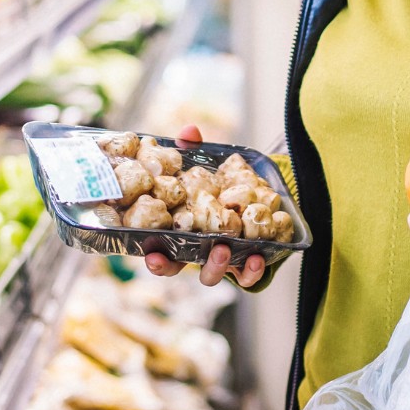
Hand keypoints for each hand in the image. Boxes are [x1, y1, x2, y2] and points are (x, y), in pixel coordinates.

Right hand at [142, 124, 267, 287]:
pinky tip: (257, 256)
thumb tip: (190, 132)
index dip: (154, 257)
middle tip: (177, 256)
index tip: (152, 255)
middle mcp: (192, 249)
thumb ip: (192, 149)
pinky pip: (246, 277)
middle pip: (177, 268)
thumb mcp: (201, 165)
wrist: (256, 196)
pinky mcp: (244, 264)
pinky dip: (251, 271)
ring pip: (210, 275)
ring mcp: (218, 259)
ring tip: (224, 247)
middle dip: (175, 266)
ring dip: (216, 265)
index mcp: (175, 231)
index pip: (157, 250)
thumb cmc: (215, 185)